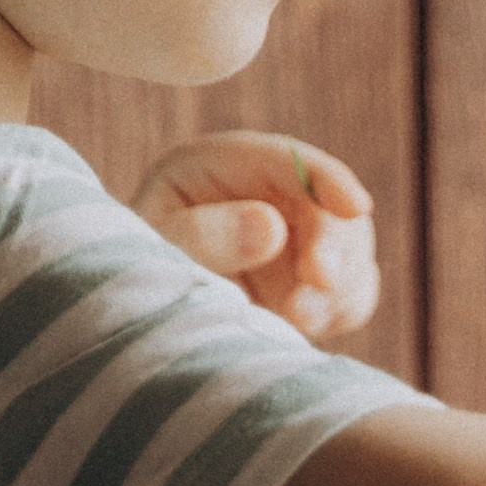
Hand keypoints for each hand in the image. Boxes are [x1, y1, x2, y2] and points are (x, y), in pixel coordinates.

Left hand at [136, 133, 378, 339]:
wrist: (128, 318)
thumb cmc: (131, 268)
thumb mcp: (154, 244)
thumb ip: (204, 235)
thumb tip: (271, 227)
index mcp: (224, 166)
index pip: (288, 160)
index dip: (327, 179)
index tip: (356, 207)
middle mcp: (269, 196)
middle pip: (329, 208)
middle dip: (334, 245)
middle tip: (320, 282)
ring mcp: (293, 243)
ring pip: (350, 253)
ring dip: (339, 285)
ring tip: (299, 318)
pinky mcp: (306, 286)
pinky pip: (348, 294)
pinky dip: (341, 310)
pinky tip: (308, 326)